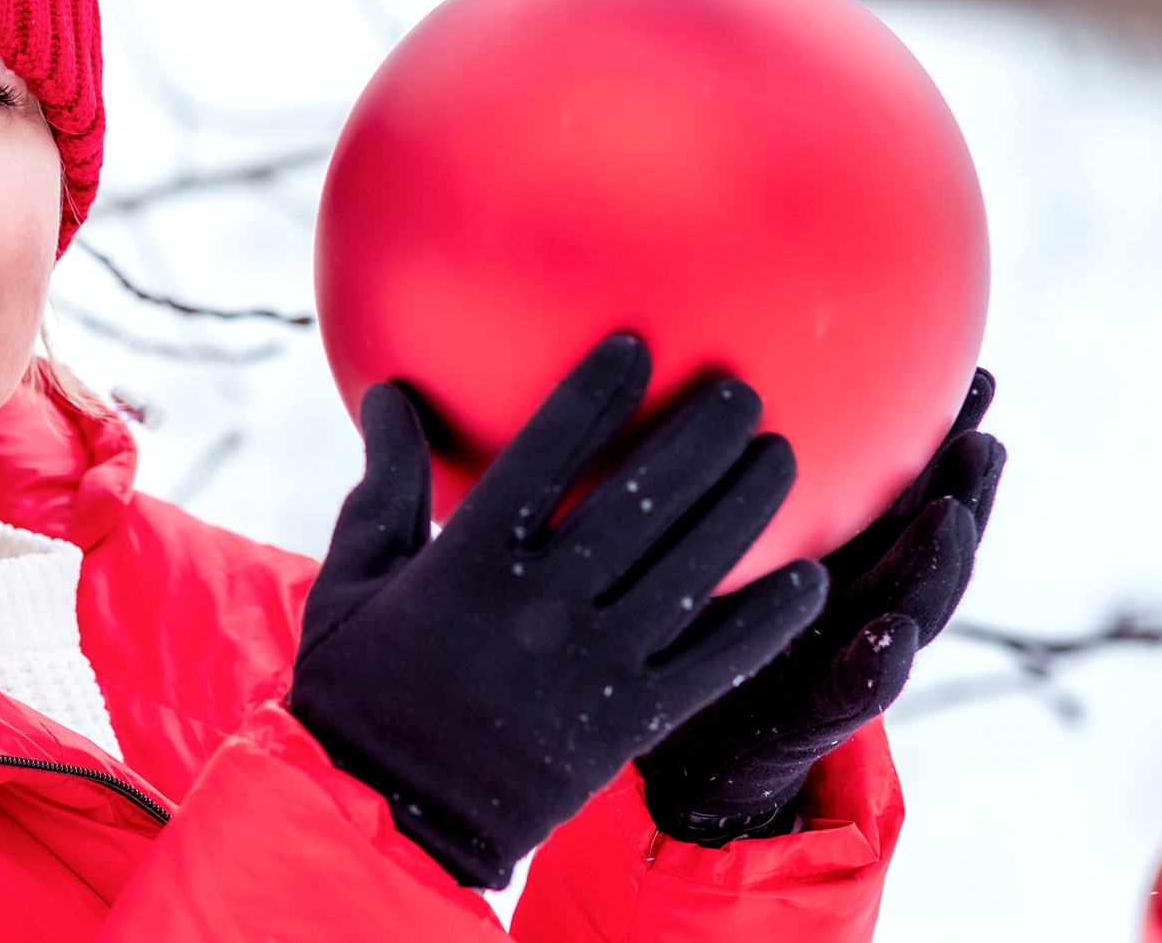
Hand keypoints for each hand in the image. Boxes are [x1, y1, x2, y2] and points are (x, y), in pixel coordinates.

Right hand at [289, 334, 828, 888]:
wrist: (392, 815)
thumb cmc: (359, 688)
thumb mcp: (353, 579)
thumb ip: (384, 485)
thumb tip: (386, 394)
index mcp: (469, 561)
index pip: (544, 455)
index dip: (595, 394)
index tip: (636, 346)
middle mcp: (540, 605)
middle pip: (638, 502)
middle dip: (697, 438)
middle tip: (741, 390)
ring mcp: (592, 665)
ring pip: (687, 572)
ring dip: (742, 508)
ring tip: (780, 455)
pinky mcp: (628, 722)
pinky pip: (711, 662)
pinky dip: (763, 619)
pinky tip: (808, 578)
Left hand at [637, 369, 1006, 846]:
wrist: (698, 744)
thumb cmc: (704, 618)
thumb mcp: (719, 536)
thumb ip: (731, 469)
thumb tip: (696, 348)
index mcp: (844, 547)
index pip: (907, 484)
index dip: (945, 434)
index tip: (980, 376)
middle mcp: (860, 595)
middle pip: (930, 538)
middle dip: (964, 489)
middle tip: (981, 439)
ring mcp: (847, 654)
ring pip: (912, 605)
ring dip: (936, 563)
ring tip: (951, 518)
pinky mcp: (816, 715)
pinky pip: (850, 690)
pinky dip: (875, 665)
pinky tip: (889, 639)